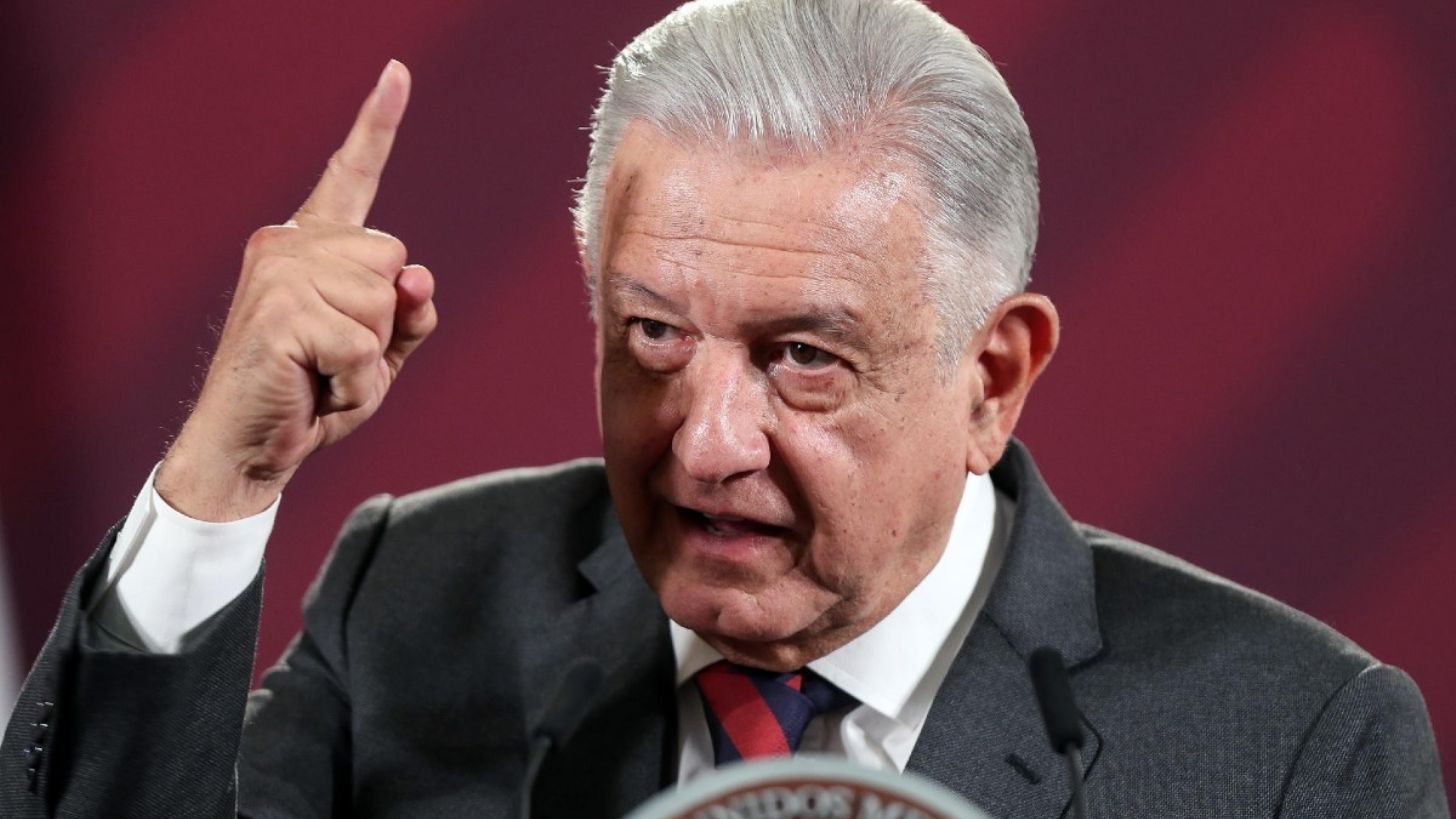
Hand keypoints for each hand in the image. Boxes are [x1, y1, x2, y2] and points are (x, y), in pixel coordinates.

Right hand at [156, 60, 436, 520]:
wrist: (248, 447)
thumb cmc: (311, 394)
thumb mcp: (377, 352)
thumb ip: (407, 312)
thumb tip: (417, 278)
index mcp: (312, 245)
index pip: (352, 175)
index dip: (378, 125)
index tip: (398, 73)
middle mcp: (288, 245)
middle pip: (395, 261)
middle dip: (385, 324)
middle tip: (335, 358)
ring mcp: (278, 274)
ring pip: (383, 304)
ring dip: (370, 360)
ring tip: (323, 374)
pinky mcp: (278, 313)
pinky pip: (363, 348)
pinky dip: (356, 385)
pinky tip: (318, 390)